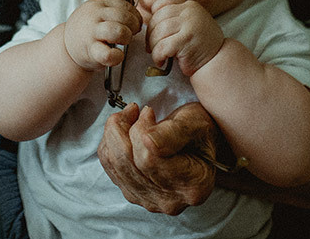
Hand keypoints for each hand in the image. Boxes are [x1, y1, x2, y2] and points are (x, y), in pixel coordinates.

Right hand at [63, 0, 141, 71]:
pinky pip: (108, 54)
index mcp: (99, 5)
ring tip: (124, 41)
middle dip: (133, 25)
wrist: (66, 47)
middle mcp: (94, 16)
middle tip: (131, 33)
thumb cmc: (88, 31)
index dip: (135, 15)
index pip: (124, 4)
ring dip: (126, 37)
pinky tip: (117, 55)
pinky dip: (117, 56)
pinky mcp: (90, 51)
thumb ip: (115, 10)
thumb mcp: (98, 14)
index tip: (135, 24)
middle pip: (123, 15)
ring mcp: (92, 33)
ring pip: (117, 30)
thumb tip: (137, 10)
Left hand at [97, 101, 217, 214]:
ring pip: (115, 164)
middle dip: (123, 129)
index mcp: (193, 185)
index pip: (150, 160)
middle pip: (128, 163)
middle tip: (135, 110)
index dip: (141, 130)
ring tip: (129, 117)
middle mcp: (171, 200)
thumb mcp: (194, 123)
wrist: (197, 143)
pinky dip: (109, 143)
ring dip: (114, 133)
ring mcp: (150, 200)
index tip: (148, 112)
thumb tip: (148, 141)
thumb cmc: (199, 132)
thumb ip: (173, 133)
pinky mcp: (134, 193)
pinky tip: (123, 132)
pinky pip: (110, 166)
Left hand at [142, 0, 223, 75]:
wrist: (216, 61)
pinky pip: (163, 46)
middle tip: (151, 45)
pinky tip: (161, 60)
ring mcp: (189, 25)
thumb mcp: (187, 23)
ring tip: (158, 54)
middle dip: (150, 33)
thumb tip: (143, 0)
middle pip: (158, 17)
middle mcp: (190, 12)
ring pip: (158, 32)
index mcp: (190, 5)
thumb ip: (170, 14)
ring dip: (153, 46)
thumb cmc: (198, 44)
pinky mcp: (187, 40)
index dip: (153, 8)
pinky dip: (158, 55)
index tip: (149, 21)